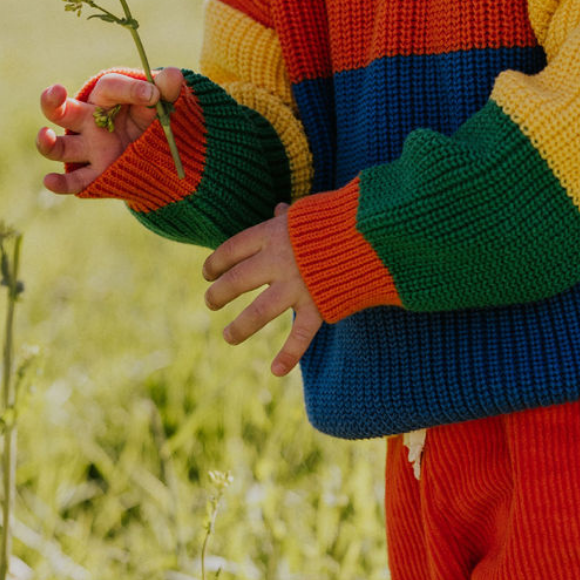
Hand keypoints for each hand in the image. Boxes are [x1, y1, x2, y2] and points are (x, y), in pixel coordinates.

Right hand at [36, 67, 182, 194]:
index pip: (109, 89)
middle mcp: (89, 122)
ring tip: (45, 136)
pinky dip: (59, 183)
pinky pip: (73, 181)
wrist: (158, 146)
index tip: (154, 95)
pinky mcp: (95, 174)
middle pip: (61, 110)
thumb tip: (174, 75)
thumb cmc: (152, 113)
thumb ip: (167, 87)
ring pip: (59, 147)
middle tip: (56, 91)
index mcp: (105, 98)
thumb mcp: (164, 99)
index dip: (130, 90)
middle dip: (52, 100)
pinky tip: (51, 181)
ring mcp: (88, 149)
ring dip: (47, 143)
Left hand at [202, 203, 322, 376]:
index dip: (216, 262)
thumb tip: (278, 209)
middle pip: (237, 280)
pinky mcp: (318, 305)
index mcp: (273, 235)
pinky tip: (276, 370)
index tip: (208, 273)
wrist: (372, 230)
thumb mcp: (307, 213)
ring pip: (258, 312)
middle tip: (211, 302)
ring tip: (228, 337)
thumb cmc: (339, 217)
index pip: (232, 249)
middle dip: (219, 293)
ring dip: (240, 327)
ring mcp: (297, 286)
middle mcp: (279, 261)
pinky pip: (300, 334)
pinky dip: (289, 354)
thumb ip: (288, 217)